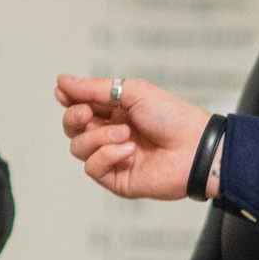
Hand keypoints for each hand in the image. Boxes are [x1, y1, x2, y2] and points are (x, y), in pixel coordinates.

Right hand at [52, 74, 209, 200]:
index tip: (63, 93)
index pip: (79, 105)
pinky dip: (107, 156)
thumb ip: (95, 89)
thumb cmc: (173, 117)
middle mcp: (110, 134)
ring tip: (125, 134)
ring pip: (78, 148)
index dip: (68, 99)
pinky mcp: (116, 179)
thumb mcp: (133, 92)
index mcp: (115, 111)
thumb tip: (62, 81)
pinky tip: (128, 151)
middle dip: (74, 117)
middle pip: (71, 127)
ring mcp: (112, 157)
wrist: (196, 148)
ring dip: (98, 137)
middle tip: (86, 112)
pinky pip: (93, 167)